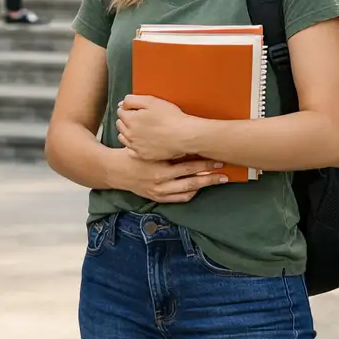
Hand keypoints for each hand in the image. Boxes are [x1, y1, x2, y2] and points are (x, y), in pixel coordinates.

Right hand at [108, 150, 228, 203]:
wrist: (114, 170)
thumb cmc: (133, 153)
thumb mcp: (149, 147)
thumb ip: (168, 146)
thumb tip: (189, 139)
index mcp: (159, 168)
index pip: (188, 167)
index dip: (205, 163)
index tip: (218, 159)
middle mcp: (161, 183)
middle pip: (192, 181)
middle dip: (210, 177)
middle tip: (224, 173)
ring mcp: (159, 193)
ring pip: (188, 191)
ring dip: (204, 186)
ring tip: (217, 180)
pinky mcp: (157, 198)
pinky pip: (179, 199)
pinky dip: (191, 193)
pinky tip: (199, 188)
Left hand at [117, 95, 197, 161]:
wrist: (184, 135)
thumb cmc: (170, 117)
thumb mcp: (151, 101)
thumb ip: (132, 100)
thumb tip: (121, 104)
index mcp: (130, 119)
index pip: (120, 111)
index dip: (128, 108)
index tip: (138, 109)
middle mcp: (129, 134)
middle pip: (120, 124)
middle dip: (126, 120)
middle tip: (140, 118)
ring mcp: (135, 146)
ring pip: (123, 138)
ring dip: (128, 132)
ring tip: (141, 129)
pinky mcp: (142, 156)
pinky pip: (130, 150)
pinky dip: (133, 145)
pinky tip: (142, 141)